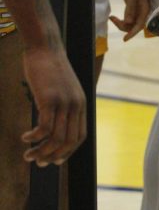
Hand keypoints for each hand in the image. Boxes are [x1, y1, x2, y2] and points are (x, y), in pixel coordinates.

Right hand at [21, 44, 85, 165]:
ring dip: (41, 151)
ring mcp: (64, 102)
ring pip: (56, 138)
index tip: (54, 160)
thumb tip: (51, 123)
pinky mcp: (50, 99)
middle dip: (53, 156)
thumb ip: (61, 105)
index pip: (79, 136)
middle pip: (69, 141)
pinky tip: (25, 137)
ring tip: (28, 155)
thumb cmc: (49, 67)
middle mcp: (76, 105)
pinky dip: (34, 137)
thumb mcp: (61, 87)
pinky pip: (44, 127)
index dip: (67, 152)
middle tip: (37, 162)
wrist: (45, 47)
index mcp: (80, 104)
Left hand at [110, 0, 151, 40]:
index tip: (125, 39)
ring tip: (112, 18)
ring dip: (121, 23)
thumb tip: (128, 22)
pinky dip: (120, 20)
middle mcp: (142, 11)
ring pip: (130, 22)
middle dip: (124, 27)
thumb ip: (130, 9)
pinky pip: (127, 18)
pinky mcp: (131, 7)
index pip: (140, 25)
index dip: (133, 33)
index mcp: (144, 9)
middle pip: (134, 25)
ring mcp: (136, 9)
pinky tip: (113, 17)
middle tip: (114, 21)